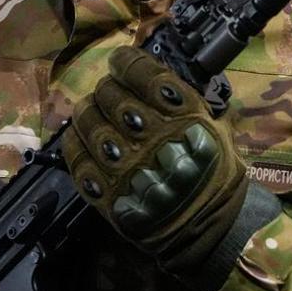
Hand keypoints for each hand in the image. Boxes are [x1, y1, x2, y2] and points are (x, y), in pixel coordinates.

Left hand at [63, 46, 269, 290]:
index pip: (143, 74)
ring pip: (90, 123)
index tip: (119, 61)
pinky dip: (74, 142)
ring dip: (87, 110)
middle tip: (108, 90)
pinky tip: (79, 136)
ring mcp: (125, 166)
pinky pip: (78, 159)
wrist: (207, 229)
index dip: (125, 62)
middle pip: (112, 95)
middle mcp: (151, 137)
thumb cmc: (215, 176)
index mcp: (183, 117)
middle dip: (107, 87)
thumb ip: (189, 102)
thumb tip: (160, 78)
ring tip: (91, 109)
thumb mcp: (217, 130)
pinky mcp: (106, 193)